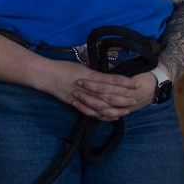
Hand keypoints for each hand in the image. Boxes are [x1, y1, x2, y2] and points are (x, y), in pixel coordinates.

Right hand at [39, 60, 155, 119]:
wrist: (47, 75)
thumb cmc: (64, 68)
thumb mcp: (82, 66)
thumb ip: (97, 71)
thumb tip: (111, 71)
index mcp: (91, 75)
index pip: (112, 79)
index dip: (125, 82)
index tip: (136, 83)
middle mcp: (88, 86)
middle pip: (109, 94)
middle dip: (123, 98)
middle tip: (134, 100)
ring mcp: (82, 96)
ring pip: (102, 106)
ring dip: (115, 109)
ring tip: (126, 111)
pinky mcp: (76, 104)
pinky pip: (92, 112)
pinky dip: (102, 116)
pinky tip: (112, 117)